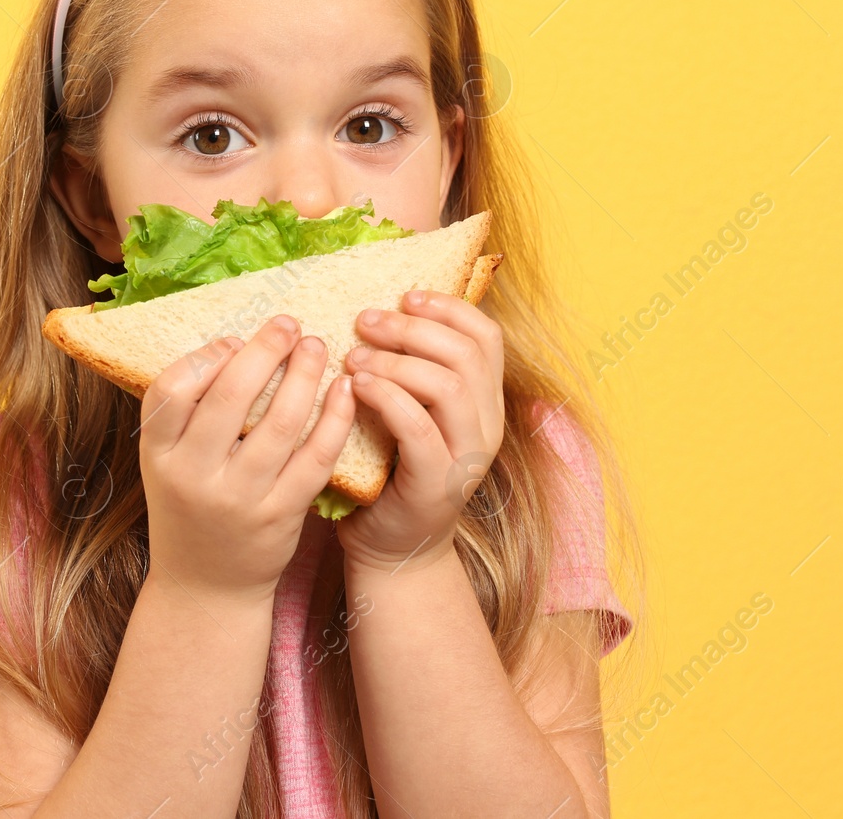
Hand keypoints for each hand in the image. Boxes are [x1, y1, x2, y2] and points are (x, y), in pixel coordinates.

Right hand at [137, 314, 356, 605]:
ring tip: (316, 346)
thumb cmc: (190, 508)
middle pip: (230, 397)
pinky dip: (334, 418)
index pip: (172, 389)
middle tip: (289, 324)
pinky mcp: (281, 516)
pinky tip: (344, 390)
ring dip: (304, 375)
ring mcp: (240, 499)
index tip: (235, 338)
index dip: (206, 355)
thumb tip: (235, 343)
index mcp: (160, 456)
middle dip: (265, 350)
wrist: (207, 587)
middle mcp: (195, 477)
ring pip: (281, 422)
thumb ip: (185, 413)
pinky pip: (316, 457)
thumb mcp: (166, 463)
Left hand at [336, 289, 505, 574]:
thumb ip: (411, 370)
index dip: (448, 308)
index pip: (487, 337)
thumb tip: (381, 308)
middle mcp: (487, 425)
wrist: (391, 546)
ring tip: (354, 357)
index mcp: (485, 401)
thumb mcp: (410, 411)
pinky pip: (419, 426)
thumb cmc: (390, 470)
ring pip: (448, 385)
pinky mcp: (438, 483)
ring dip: (397, 361)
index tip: (405, 296)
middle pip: (467, 353)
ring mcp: (467, 457)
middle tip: (366, 321)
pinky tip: (356, 386)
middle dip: (413, 328)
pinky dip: (387, 397)